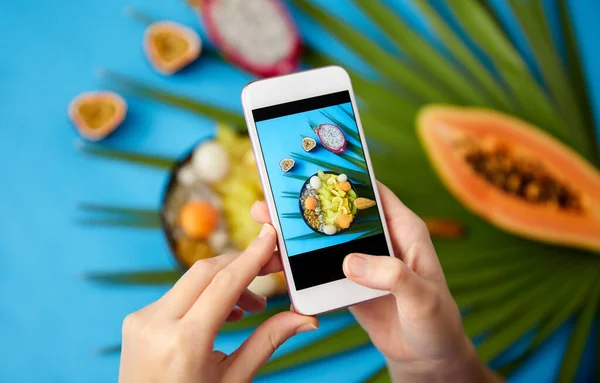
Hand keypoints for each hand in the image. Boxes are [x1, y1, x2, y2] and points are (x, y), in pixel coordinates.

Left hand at [119, 224, 317, 382]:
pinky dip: (204, 295)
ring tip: (252, 307)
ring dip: (225, 282)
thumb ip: (268, 341)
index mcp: (184, 343)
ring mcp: (142, 320)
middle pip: (206, 271)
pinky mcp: (136, 320)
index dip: (252, 257)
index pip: (224, 285)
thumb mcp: (234, 380)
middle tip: (272, 269)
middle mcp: (157, 324)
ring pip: (191, 280)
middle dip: (242, 264)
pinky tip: (224, 312)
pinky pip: (177, 294)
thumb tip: (306, 318)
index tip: (271, 237)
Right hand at [251, 182, 501, 381]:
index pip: (372, 192)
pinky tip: (275, 264)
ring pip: (323, 240)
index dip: (343, 178)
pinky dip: (297, 265)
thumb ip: (392, 276)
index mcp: (404, 230)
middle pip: (338, 214)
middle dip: (305, 207)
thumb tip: (350, 262)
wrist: (427, 356)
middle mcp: (380, 239)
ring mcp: (363, 260)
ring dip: (295, 237)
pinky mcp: (349, 282)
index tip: (309, 169)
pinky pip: (319, 268)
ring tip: (263, 231)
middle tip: (270, 202)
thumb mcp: (422, 298)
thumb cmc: (437, 323)